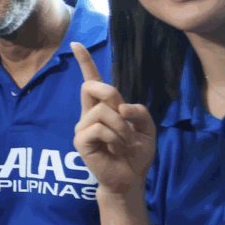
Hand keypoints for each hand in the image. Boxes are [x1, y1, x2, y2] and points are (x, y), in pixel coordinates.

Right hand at [72, 42, 155, 197]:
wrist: (130, 180)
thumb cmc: (136, 154)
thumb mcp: (147, 129)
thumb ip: (138, 111)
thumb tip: (120, 106)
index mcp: (103, 109)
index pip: (91, 81)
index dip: (85, 62)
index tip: (76, 44)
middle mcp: (89, 114)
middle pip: (92, 85)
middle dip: (110, 93)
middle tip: (124, 115)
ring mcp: (83, 127)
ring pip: (102, 110)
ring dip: (121, 127)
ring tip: (125, 142)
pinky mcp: (80, 141)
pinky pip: (99, 127)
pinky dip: (115, 137)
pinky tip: (116, 148)